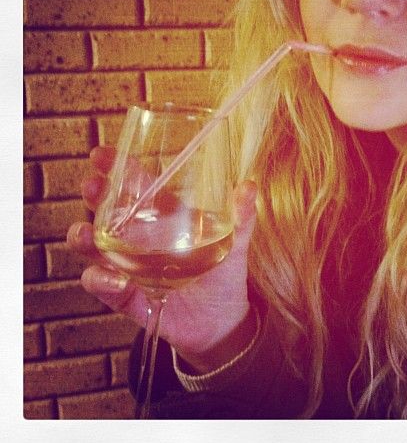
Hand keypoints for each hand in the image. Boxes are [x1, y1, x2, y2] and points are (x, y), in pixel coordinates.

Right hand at [67, 146, 257, 368]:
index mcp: (165, 221)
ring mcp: (132, 269)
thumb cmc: (225, 275)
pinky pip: (107, 290)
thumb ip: (241, 217)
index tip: (101, 155)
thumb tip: (249, 185)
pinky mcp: (129, 298)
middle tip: (92, 185)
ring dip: (85, 240)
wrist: (223, 323)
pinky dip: (103, 284)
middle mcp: (141, 241)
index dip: (119, 171)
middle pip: (110, 214)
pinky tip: (113, 279)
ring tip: (84, 235)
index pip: (138, 189)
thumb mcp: (235, 244)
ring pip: (97, 251)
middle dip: (96, 197)